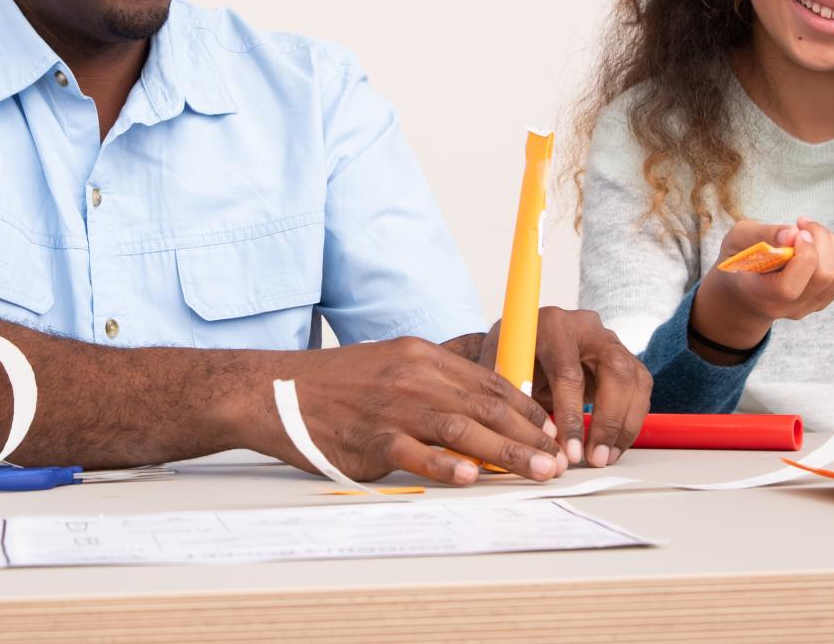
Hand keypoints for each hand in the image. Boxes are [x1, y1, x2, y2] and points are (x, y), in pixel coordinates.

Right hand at [262, 337, 565, 485]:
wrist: (277, 390)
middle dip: (527, 434)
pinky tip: (469, 476)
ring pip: (460, 428)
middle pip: (483, 405)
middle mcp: (412, 377)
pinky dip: (444, 465)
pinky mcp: (370, 438)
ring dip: (505, 452)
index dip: (524, 408)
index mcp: (420, 356)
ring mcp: (391, 407)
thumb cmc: (336, 384)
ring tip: (535, 470)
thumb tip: (478, 404)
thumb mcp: (391, 363)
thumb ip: (434, 382)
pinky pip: (414, 452)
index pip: (486, 381)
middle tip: (556, 458)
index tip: (548, 430)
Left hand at [480, 308, 650, 467]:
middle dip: (609, 421)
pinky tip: (613, 446)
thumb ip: (514, 398)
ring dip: (623, 425)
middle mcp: (588, 327)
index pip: (569, 373)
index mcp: (553, 325)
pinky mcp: (625, 358)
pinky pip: (639, 391)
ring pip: (634, 381)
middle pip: (614, 372)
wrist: (526, 339)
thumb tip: (526, 440)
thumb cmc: (514, 355)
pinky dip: (629, 422)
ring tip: (605, 457)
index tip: (569, 450)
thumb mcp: (504, 371)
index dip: (571, 415)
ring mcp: (610, 341)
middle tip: (596, 458)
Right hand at [693, 218, 833, 353]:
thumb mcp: (738, 239)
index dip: (803, 256)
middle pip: (824, 277)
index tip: (797, 232)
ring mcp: (810, 306)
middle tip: (802, 224)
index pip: (789, 287)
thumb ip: (764, 234)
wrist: (745, 289)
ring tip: (812, 231)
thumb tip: (795, 232)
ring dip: (833, 243)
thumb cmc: (740, 259)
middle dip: (821, 240)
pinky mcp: (825, 299)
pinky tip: (823, 240)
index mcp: (760, 294)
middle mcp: (789, 307)